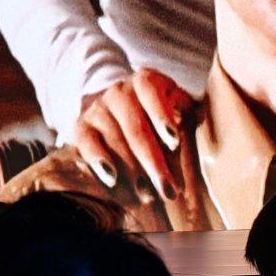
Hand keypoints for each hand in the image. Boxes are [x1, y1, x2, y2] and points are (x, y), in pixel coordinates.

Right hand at [72, 70, 194, 202]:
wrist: (119, 108)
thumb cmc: (158, 113)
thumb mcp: (177, 106)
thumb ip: (187, 116)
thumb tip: (194, 128)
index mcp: (145, 82)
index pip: (151, 93)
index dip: (162, 116)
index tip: (174, 141)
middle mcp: (118, 91)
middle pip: (136, 127)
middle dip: (153, 161)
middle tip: (168, 189)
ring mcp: (98, 108)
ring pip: (114, 139)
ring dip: (132, 169)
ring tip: (147, 194)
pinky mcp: (81, 126)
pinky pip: (87, 143)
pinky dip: (99, 161)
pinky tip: (112, 178)